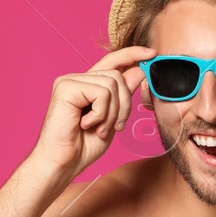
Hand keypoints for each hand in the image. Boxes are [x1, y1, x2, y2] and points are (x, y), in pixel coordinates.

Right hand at [30, 46, 155, 182]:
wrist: (63, 163)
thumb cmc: (83, 147)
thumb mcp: (112, 119)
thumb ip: (123, 96)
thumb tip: (139, 71)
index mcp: (89, 85)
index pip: (113, 61)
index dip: (133, 54)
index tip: (152, 53)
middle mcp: (78, 79)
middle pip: (117, 75)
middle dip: (125, 104)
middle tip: (116, 127)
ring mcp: (70, 81)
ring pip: (112, 83)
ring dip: (112, 112)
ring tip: (99, 128)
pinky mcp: (65, 87)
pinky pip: (101, 92)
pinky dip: (101, 113)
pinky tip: (86, 124)